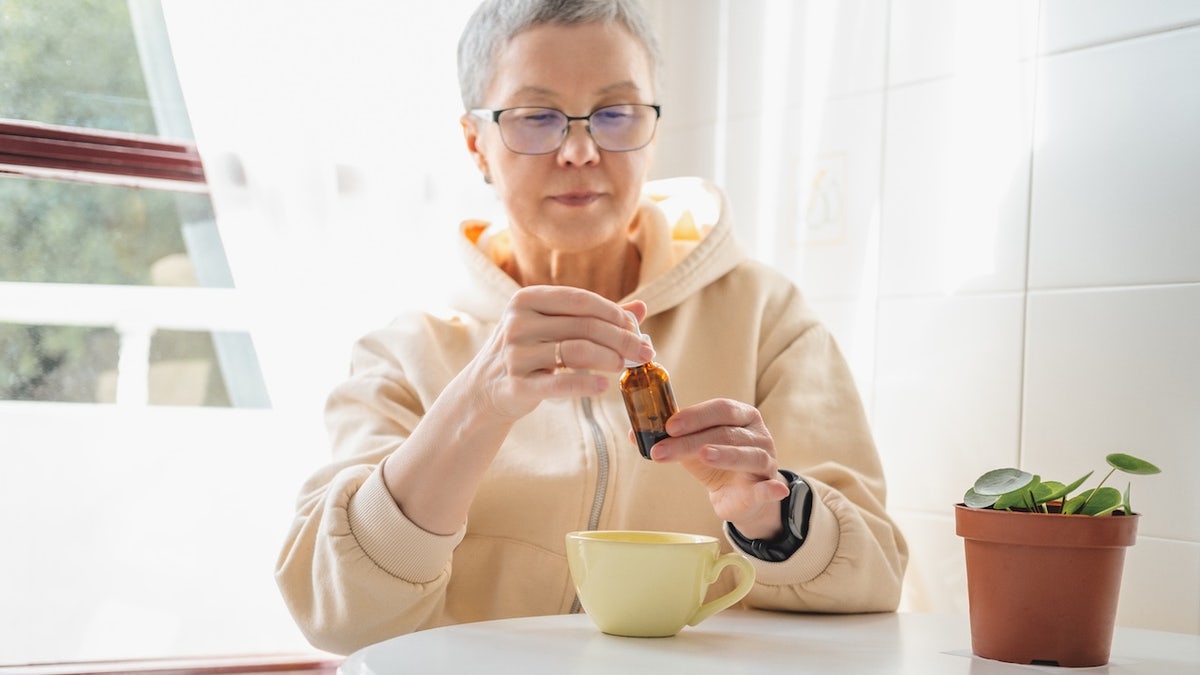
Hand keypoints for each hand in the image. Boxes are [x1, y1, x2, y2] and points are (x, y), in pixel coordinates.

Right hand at [466, 285, 652, 421]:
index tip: (636, 328)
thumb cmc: (528, 353)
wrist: (485, 389)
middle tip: (644, 352)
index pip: (580, 300)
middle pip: (583, 325)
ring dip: (609, 358)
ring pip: (576, 351)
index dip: (613, 313)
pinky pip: (560, 382)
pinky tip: (604, 385)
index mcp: (526, 299)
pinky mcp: (516, 384)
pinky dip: (587, 383)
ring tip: (625, 366)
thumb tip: (642, 308)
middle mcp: (518, 322)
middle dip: (621, 338)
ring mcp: (515, 353)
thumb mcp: (553, 327)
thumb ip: (594, 317)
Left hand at [648, 399, 791, 538]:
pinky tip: (774, 489)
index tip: (668, 425)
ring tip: (704, 456)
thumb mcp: (693, 447)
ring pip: (746, 455)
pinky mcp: (767, 487)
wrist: (740, 494)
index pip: (720, 409)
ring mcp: (765, 460)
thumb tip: (633, 433)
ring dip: (725, 455)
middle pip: (725, 433)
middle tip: (663, 449)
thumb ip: (670, 438)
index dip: (694, 415)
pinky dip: (772, 490)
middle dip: (691, 440)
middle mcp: (757, 434)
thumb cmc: (716, 462)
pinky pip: (770, 488)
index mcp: (741, 416)